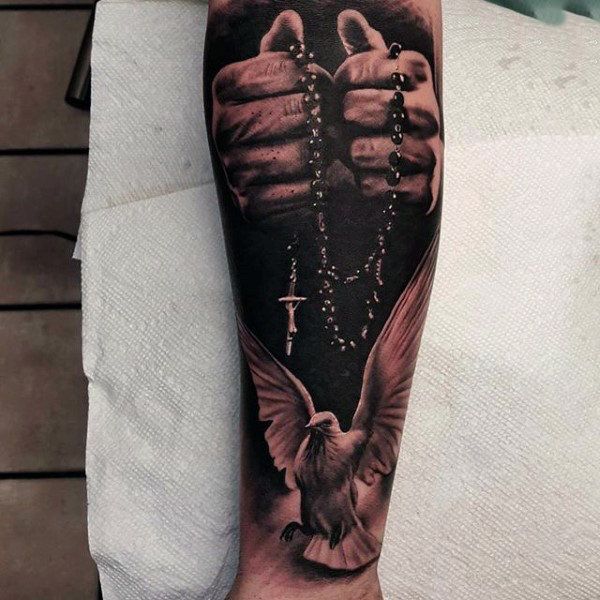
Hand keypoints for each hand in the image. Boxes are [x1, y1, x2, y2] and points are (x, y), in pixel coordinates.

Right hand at [212, 10, 332, 223]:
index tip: (322, 86)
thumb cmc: (286, 114)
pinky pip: (294, 194)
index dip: (312, 77)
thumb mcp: (287, 78)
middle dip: (321, 117)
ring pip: (295, 155)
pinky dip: (315, 187)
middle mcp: (222, 128)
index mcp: (225, 87)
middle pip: (289, 114)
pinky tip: (319, 179)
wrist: (275, 171)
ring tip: (329, 148)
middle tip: (334, 122)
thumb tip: (290, 20)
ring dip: (323, 152)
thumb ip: (288, 49)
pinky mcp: (250, 206)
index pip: (279, 70)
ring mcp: (233, 170)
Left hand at [334, 10, 441, 211]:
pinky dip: (364, 184)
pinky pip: (376, 187)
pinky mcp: (423, 189)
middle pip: (354, 109)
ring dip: (349, 154)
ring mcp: (428, 151)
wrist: (412, 173)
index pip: (355, 69)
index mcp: (416, 71)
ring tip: (355, 152)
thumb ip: (363, 49)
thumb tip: (348, 17)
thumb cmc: (382, 119)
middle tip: (342, 128)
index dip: (337, 86)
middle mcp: (427, 109)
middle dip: (339, 123)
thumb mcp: (373, 80)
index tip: (342, 95)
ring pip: (361, 150)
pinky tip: (370, 177)